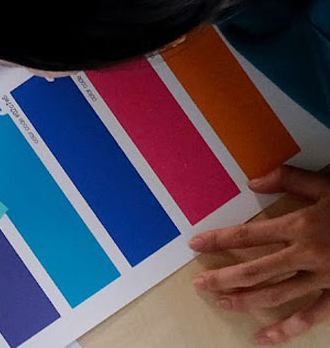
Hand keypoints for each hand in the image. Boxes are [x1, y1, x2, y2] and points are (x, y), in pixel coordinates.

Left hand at [190, 167, 329, 344]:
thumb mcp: (329, 186)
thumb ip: (291, 180)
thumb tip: (254, 181)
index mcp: (302, 225)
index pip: (250, 235)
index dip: (220, 240)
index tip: (196, 245)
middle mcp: (308, 254)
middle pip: (256, 270)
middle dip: (224, 276)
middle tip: (200, 283)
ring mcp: (324, 277)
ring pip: (277, 294)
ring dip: (246, 300)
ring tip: (221, 302)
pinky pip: (310, 316)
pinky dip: (286, 330)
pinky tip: (263, 338)